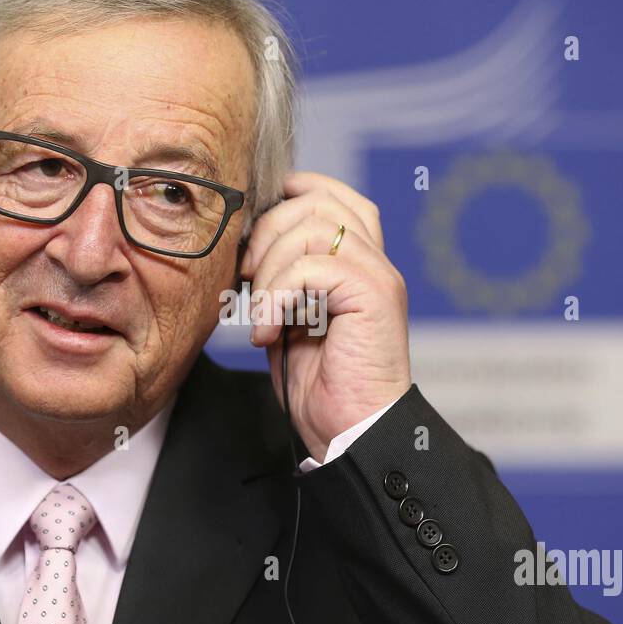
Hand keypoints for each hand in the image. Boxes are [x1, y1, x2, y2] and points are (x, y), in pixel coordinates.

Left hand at [240, 171, 411, 461]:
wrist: (351, 431)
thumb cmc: (321, 383)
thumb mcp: (289, 317)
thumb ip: (280, 276)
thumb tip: (244, 243)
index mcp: (358, 259)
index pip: (328, 193)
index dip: (286, 199)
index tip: (251, 235)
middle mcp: (374, 259)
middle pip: (315, 202)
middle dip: (266, 234)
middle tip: (245, 279)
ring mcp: (378, 274)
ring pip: (310, 229)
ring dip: (268, 271)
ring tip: (259, 313)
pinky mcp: (374, 294)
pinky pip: (312, 267)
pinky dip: (276, 298)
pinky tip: (267, 332)